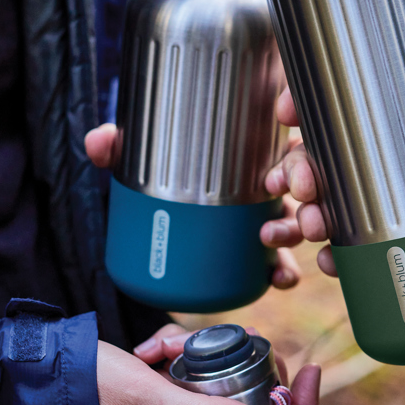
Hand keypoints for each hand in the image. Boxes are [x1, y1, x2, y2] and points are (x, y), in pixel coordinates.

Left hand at [85, 123, 301, 289]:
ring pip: (302, 219)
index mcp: (255, 145)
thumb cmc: (163, 180)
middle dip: (305, 179)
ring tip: (268, 237)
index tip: (284, 127)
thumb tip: (99, 142)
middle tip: (280, 188)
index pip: (287, 128)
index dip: (295, 126)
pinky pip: (287, 263)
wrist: (163, 234)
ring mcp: (275, 217)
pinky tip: (278, 278)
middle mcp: (273, 179)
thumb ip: (120, 146)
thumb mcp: (139, 161)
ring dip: (296, 227)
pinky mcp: (266, 254)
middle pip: (305, 174)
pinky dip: (286, 271)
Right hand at [97, 325, 319, 404]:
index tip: (309, 371)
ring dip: (207, 355)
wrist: (43, 383)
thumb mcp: (149, 399)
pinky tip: (157, 344)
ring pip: (221, 389)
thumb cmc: (91, 391)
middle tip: (242, 337)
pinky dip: (183, 354)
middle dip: (251, 371)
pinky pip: (193, 379)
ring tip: (174, 340)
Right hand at [262, 69, 404, 270]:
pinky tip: (329, 265)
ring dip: (304, 215)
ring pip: (331, 204)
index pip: (341, 101)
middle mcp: (392, 155)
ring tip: (308, 228)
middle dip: (298, 170)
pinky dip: (336, 259)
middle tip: (303, 187)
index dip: (305, 104)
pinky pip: (359, 251)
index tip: (288, 114)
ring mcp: (398, 200)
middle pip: (324, 156)